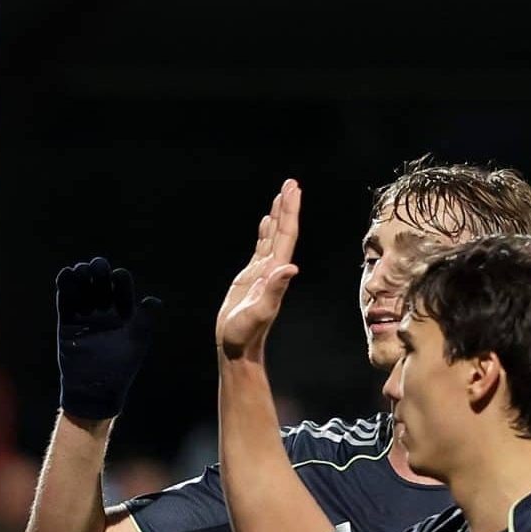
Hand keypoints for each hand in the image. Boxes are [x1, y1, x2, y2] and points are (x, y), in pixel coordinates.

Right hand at [54, 257, 160, 420]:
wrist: (96, 388)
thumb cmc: (121, 367)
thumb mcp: (137, 342)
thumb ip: (145, 319)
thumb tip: (155, 301)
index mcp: (124, 310)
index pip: (121, 284)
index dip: (119, 278)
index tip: (118, 278)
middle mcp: (104, 308)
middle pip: (100, 279)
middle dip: (98, 270)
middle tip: (97, 268)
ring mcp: (85, 313)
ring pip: (82, 285)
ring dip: (81, 274)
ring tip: (81, 272)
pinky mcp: (67, 320)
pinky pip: (65, 299)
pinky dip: (65, 285)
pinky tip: (66, 275)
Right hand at [215, 179, 300, 360]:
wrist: (237, 348)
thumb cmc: (246, 334)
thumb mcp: (260, 312)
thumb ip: (275, 290)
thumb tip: (290, 269)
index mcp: (275, 273)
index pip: (285, 236)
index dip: (290, 213)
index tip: (292, 191)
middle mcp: (272, 269)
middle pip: (282, 231)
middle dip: (286, 207)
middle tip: (291, 183)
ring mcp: (262, 273)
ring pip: (272, 237)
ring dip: (277, 216)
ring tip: (281, 194)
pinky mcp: (250, 278)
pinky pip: (260, 248)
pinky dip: (264, 232)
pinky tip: (265, 222)